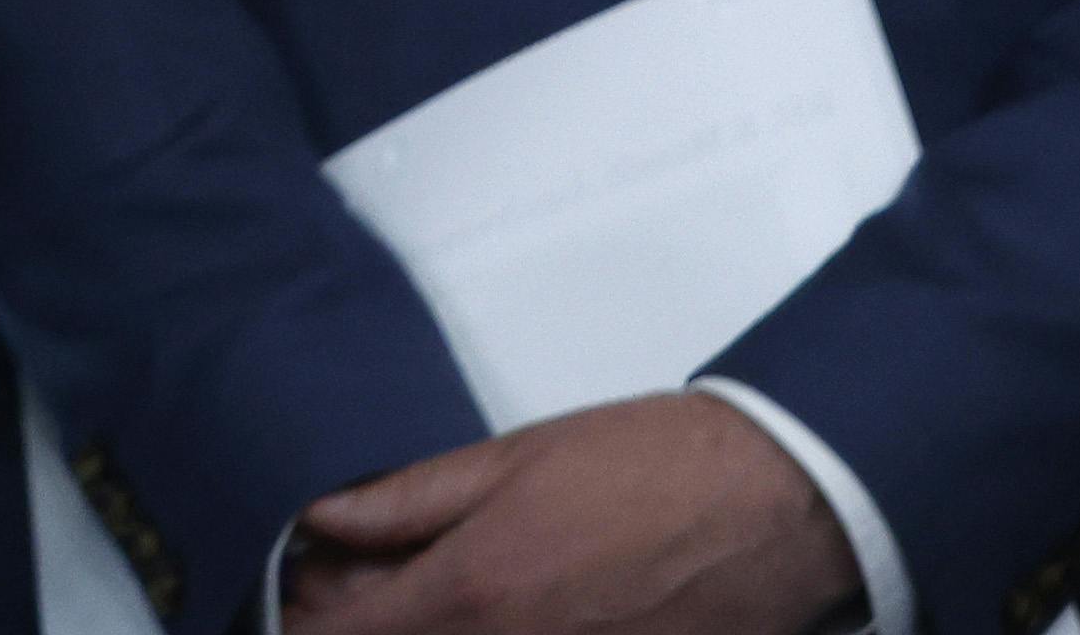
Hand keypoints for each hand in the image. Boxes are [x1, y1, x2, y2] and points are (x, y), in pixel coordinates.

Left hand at [286, 394, 858, 634]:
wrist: (776, 503)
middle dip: (362, 632)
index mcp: (473, 593)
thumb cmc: (645, 466)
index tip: (303, 597)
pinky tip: (498, 618)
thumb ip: (405, 500)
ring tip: (429, 600)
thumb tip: (317, 518)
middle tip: (354, 595)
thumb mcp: (509, 461)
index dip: (306, 622)